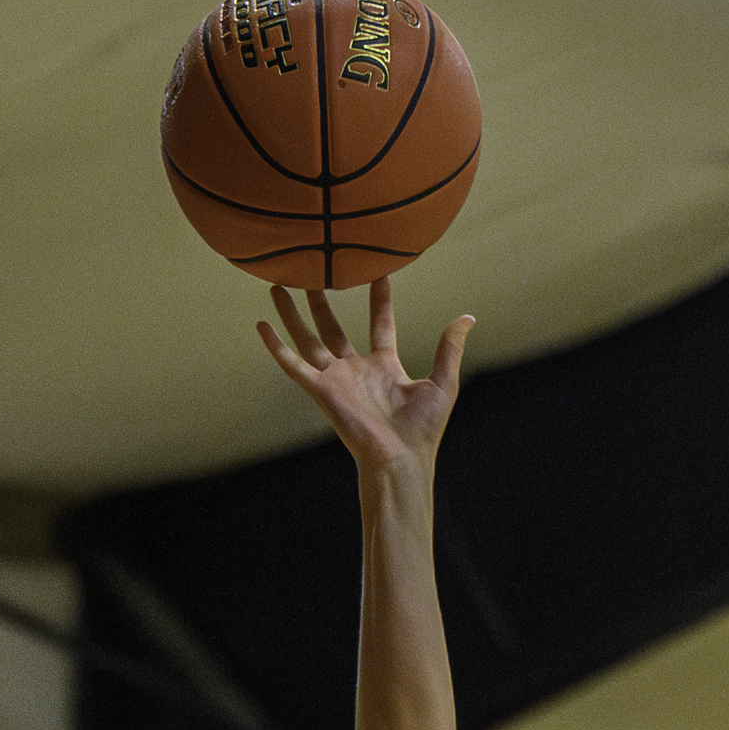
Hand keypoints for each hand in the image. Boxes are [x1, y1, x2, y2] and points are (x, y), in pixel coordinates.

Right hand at [257, 279, 472, 474]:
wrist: (401, 459)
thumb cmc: (423, 430)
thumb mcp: (443, 382)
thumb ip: (449, 348)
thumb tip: (467, 317)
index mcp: (385, 366)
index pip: (380, 323)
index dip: (378, 298)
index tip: (376, 270)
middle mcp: (357, 370)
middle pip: (334, 328)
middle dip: (322, 302)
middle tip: (313, 273)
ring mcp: (337, 380)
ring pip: (308, 339)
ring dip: (293, 314)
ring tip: (279, 286)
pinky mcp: (321, 391)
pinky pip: (293, 365)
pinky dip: (276, 346)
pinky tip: (261, 325)